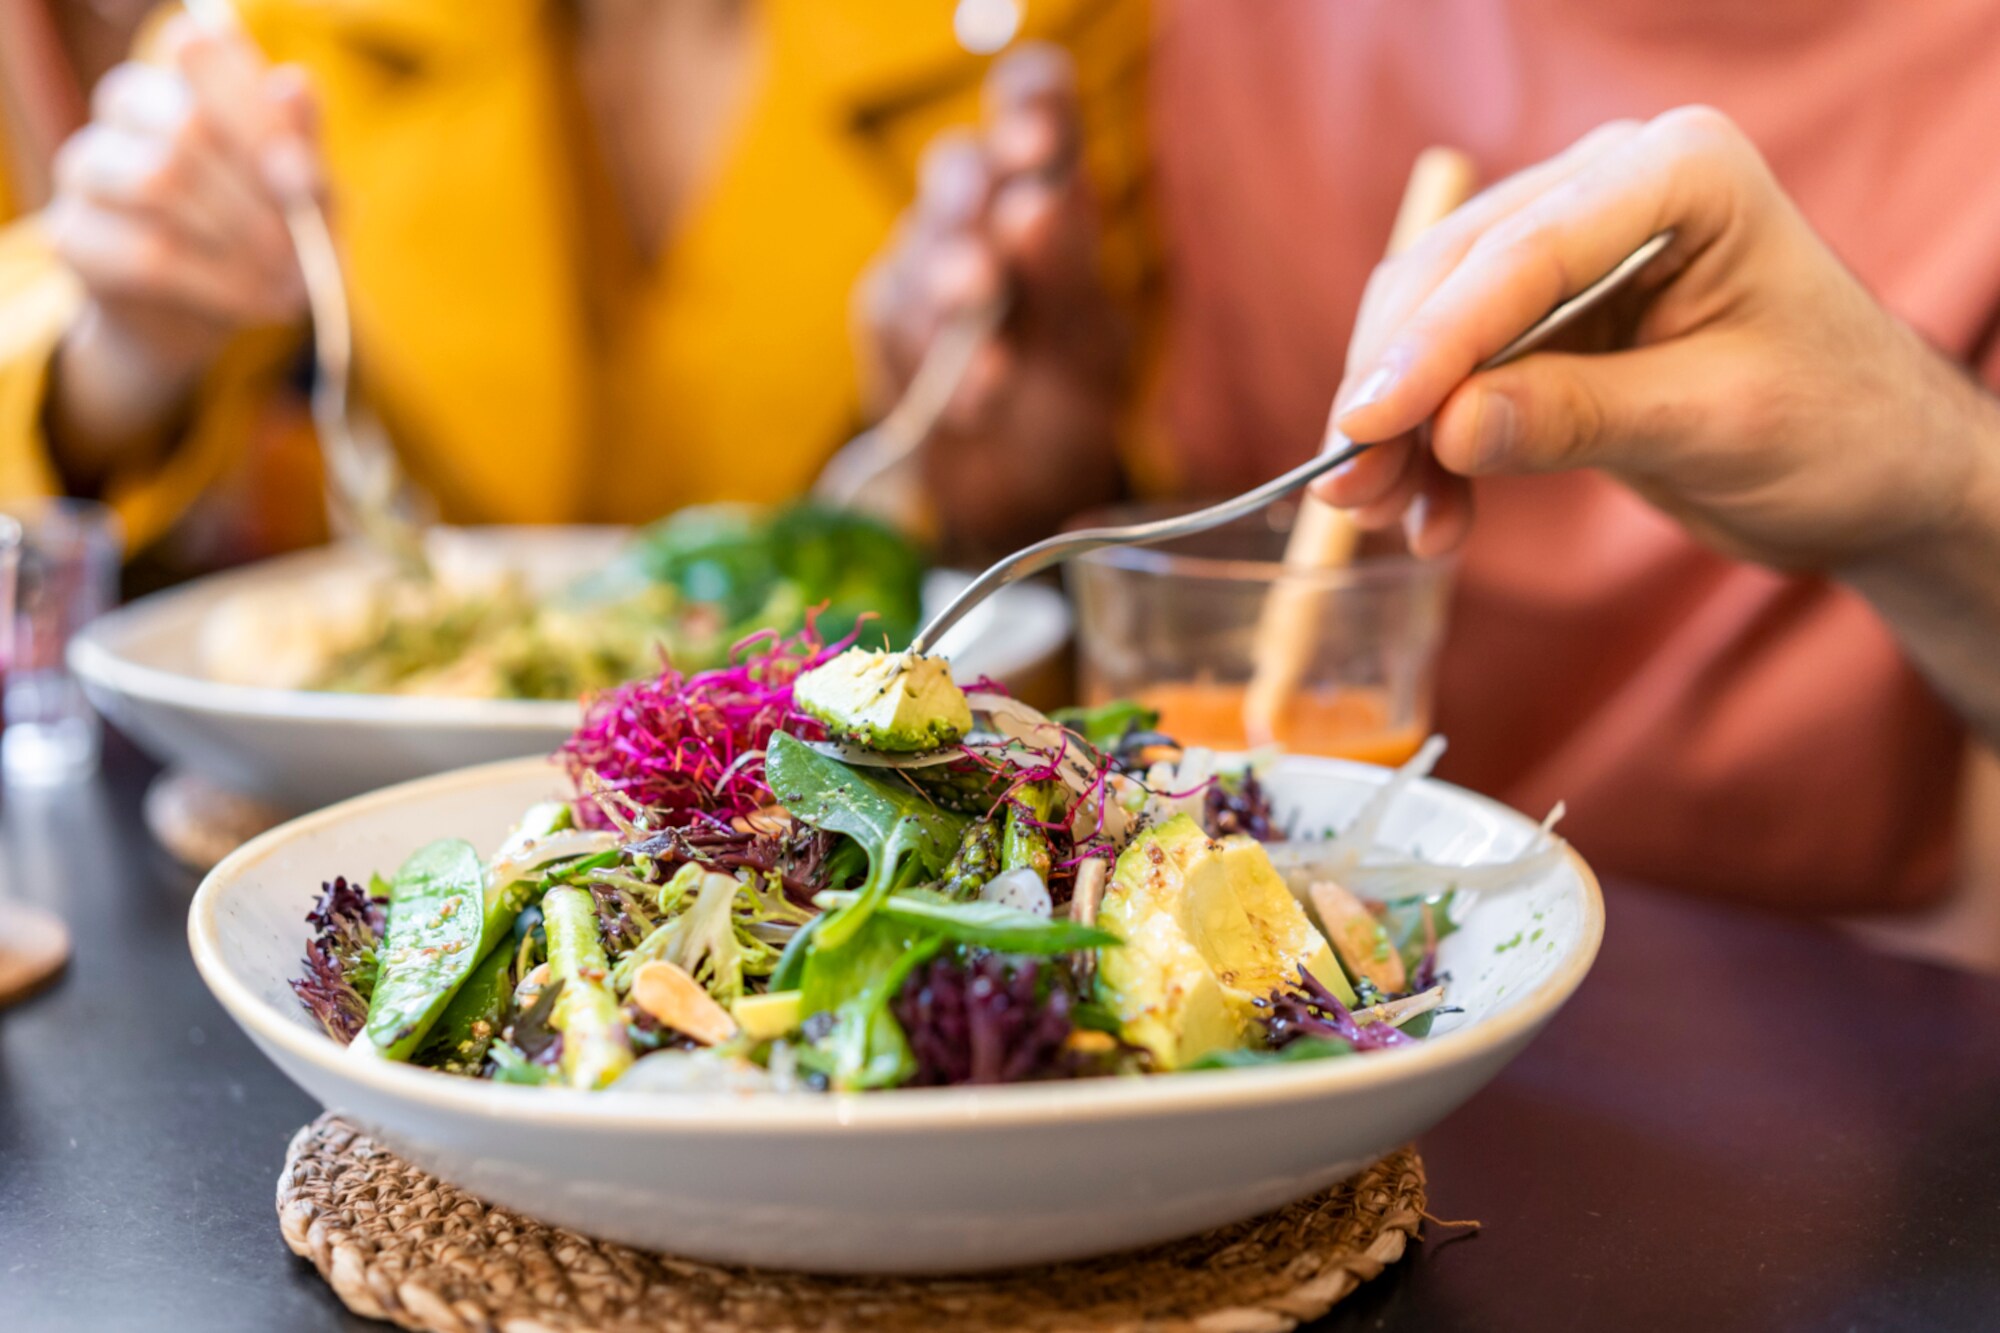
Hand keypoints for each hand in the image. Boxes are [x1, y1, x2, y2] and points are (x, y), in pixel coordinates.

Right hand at [43, 17, 321, 475]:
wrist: (207, 320)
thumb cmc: (266, 239)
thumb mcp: (307, 198)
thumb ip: (299, 145)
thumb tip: (296, 82)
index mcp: (182, 78)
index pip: (205, 57)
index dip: (260, 120)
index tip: (310, 183)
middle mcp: (125, 110)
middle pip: (182, 124)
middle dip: (258, 198)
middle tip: (309, 258)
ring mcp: (89, 171)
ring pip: (152, 178)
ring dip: (234, 240)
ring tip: (288, 287)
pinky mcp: (75, 240)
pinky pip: (139, 253)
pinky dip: (209, 284)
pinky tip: (256, 309)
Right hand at [856, 45, 1129, 556]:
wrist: (1023, 492)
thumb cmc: (1068, 395)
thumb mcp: (1090, 335)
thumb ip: (1064, 267)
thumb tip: (1034, 200)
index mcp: (1047, 190)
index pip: (1031, 102)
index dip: (1030, 102)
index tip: (1039, 139)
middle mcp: (979, 213)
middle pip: (959, 166)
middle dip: (978, 191)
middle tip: (1011, 219)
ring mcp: (924, 263)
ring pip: (921, 245)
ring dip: (955, 283)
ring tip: (989, 328)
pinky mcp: (886, 322)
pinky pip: (895, 321)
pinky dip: (938, 361)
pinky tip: (980, 401)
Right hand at [1310, 106, 1995, 574]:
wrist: (1877, 470)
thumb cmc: (1838, 427)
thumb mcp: (1715, 424)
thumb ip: (1580, 418)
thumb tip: (1449, 428)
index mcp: (1679, 172)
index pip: (1523, 254)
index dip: (1433, 343)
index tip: (1365, 423)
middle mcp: (1611, 188)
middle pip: (1452, 277)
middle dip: (1393, 389)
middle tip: (1348, 485)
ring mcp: (1572, 252)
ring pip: (1432, 327)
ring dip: (1398, 429)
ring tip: (1380, 516)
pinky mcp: (1548, 320)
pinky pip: (1454, 377)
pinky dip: (1431, 451)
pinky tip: (1433, 521)